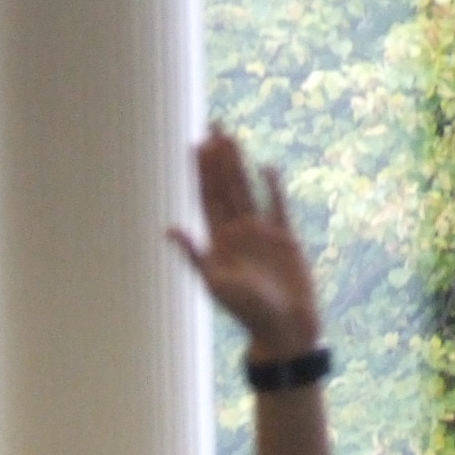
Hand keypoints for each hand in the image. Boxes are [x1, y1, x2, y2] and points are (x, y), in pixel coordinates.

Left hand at [168, 129, 321, 360]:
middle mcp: (237, 234)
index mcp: (218, 242)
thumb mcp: (216, 283)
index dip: (200, 172)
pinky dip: (272, 187)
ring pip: (247, 190)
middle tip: (212, 126)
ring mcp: (261, 234)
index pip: (206, 198)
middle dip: (218, 158)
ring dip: (239, 165)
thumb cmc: (247, 312)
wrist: (283, 328)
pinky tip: (266, 168)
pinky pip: (277, 206)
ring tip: (232, 138)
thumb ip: (195, 255)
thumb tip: (170, 229)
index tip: (195, 145)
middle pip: (225, 187)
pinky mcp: (285, 239)